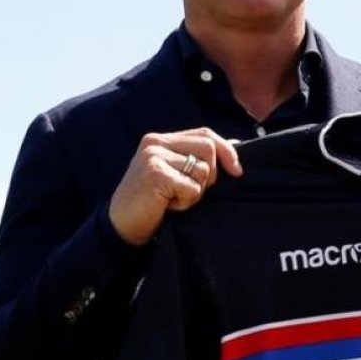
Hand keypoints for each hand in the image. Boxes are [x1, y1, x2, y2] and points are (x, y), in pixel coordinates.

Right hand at [108, 127, 242, 245]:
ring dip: (195, 192)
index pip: (205, 134)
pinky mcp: (155, 174)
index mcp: (161, 139)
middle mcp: (156, 142)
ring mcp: (154, 156)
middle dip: (211, 175)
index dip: (227, 150)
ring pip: (203, 170)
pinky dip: (186, 202)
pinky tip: (167, 205)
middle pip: (209, 148)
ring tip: (173, 199)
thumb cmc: (153, 201)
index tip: (238, 171)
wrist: (122, 226)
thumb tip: (235, 146)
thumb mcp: (174, 173)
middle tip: (191, 191)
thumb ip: (196, 158)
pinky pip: (192, 187)